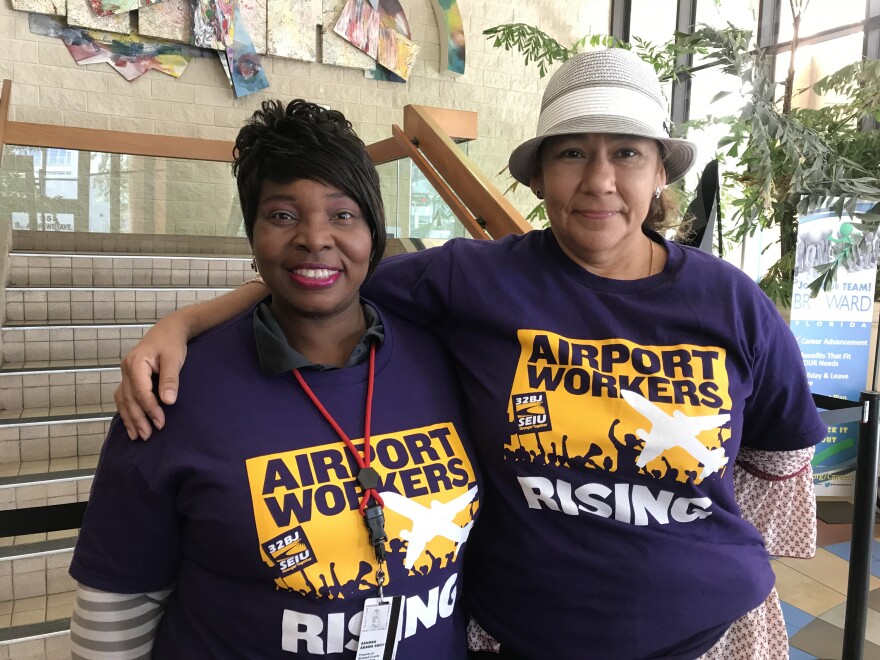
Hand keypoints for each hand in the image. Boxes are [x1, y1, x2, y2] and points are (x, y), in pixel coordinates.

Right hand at [115, 317, 188, 439]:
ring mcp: (125, 373)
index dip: (150, 409)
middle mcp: (126, 369)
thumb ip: (171, 379)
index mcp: (135, 363)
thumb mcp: (174, 358)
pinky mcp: (129, 377)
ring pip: (122, 400)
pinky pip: (123, 397)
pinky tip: (131, 423)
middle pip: (129, 398)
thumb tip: (168, 401)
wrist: (168, 330)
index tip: (161, 423)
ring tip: (137, 436)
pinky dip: (127, 411)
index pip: (140, 392)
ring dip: (129, 418)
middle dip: (138, 418)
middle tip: (148, 436)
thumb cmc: (172, 343)